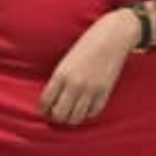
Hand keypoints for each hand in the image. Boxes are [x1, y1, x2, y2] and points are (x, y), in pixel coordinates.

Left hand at [39, 8, 138, 124]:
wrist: (113, 36)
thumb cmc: (87, 44)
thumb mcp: (66, 60)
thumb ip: (59, 79)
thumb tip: (51, 99)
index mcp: (61, 74)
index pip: (45, 102)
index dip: (42, 110)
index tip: (44, 111)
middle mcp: (74, 85)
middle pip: (59, 114)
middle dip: (55, 117)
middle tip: (56, 114)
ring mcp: (90, 90)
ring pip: (75, 118)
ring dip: (70, 118)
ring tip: (69, 114)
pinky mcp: (105, 92)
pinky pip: (92, 113)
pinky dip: (86, 114)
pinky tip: (84, 109)